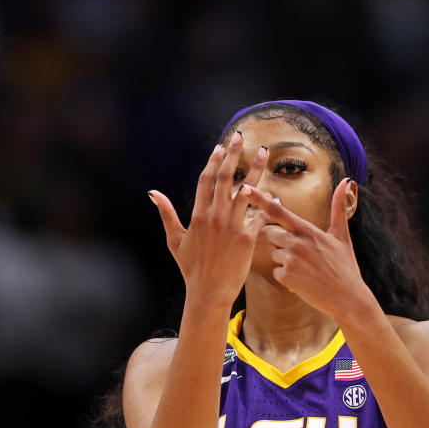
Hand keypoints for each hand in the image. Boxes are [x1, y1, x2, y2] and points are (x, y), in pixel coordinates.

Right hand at [149, 131, 269, 308]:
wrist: (208, 292)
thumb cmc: (191, 268)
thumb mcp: (174, 240)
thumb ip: (166, 214)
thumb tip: (153, 193)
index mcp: (198, 215)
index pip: (206, 180)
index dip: (213, 161)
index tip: (220, 147)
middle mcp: (215, 217)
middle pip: (226, 177)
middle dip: (233, 154)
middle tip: (240, 136)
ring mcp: (232, 226)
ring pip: (247, 190)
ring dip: (256, 169)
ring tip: (265, 152)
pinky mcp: (247, 238)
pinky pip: (260, 214)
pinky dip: (268, 203)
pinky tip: (275, 194)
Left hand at [241, 178, 376, 319]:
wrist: (347, 298)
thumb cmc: (345, 267)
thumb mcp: (342, 235)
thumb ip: (338, 208)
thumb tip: (346, 181)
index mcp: (308, 230)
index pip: (279, 211)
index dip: (260, 199)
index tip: (244, 188)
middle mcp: (297, 242)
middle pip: (272, 235)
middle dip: (282, 243)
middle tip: (303, 255)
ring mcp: (290, 259)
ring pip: (274, 254)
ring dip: (285, 262)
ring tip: (306, 269)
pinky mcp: (286, 277)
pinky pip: (276, 272)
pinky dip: (287, 277)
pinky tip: (303, 281)